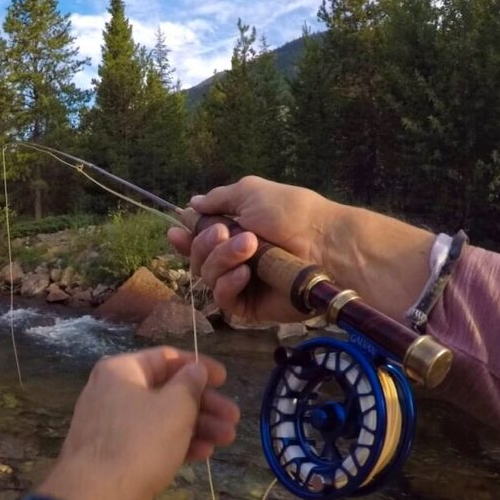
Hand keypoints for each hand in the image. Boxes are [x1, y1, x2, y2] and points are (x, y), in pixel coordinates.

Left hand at [36, 347, 238, 499]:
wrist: (96, 497)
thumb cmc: (139, 442)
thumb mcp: (174, 408)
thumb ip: (190, 384)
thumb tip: (196, 369)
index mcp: (121, 370)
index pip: (166, 357)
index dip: (199, 366)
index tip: (225, 379)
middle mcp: (112, 390)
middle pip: (166, 390)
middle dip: (203, 404)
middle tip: (233, 418)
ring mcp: (111, 423)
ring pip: (160, 417)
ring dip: (196, 425)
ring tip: (227, 439)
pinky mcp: (113, 452)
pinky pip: (149, 439)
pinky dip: (175, 442)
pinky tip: (203, 454)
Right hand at [168, 176, 434, 321]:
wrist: (324, 245)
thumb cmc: (292, 214)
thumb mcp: (252, 193)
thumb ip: (220, 199)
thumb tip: (193, 203)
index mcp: (234, 232)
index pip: (199, 239)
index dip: (185, 238)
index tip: (175, 232)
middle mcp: (234, 259)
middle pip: (197, 258)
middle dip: (206, 243)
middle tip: (227, 232)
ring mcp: (241, 284)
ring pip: (207, 277)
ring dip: (221, 260)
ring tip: (250, 248)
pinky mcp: (249, 306)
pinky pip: (223, 299)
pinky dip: (228, 285)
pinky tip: (244, 274)